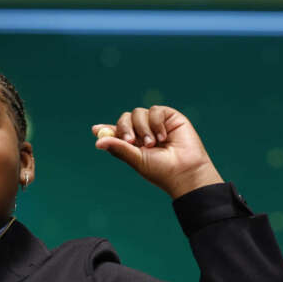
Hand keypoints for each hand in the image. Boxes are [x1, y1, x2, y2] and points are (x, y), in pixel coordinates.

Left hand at [91, 105, 223, 198]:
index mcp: (133, 144)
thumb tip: (97, 142)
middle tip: (130, 141)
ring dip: (142, 128)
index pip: (116, 132)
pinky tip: (163, 137)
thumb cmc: (162, 170)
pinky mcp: (169, 117)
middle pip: (124, 119)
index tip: (96, 130)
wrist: (186, 171)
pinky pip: (155, 110)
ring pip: (138, 113)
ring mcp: (155, 123)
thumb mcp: (137, 160)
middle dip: (124, 128)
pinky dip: (156, 123)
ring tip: (152, 144)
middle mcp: (143, 132)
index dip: (105, 129)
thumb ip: (119, 148)